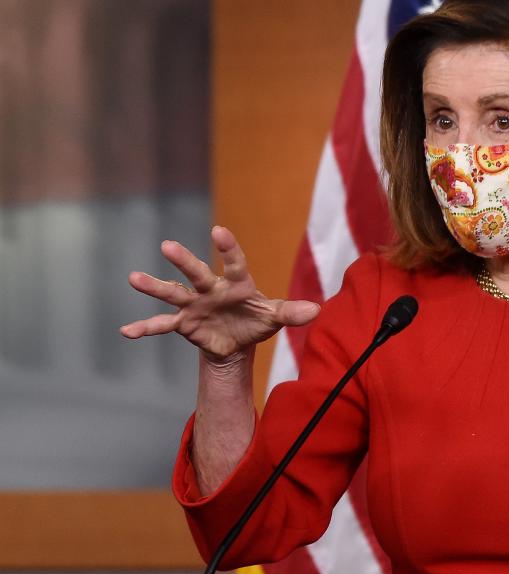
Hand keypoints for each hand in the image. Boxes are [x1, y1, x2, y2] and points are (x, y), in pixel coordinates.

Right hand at [120, 225, 319, 363]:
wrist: (237, 341)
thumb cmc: (256, 320)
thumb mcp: (275, 317)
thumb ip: (292, 312)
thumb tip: (317, 311)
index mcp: (237, 283)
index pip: (234, 262)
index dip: (228, 248)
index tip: (219, 232)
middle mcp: (212, 289)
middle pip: (197, 273)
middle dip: (184, 261)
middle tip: (167, 246)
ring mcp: (195, 305)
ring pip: (173, 293)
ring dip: (154, 286)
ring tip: (134, 278)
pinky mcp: (185, 323)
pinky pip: (162, 325)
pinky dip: (145, 328)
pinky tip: (126, 331)